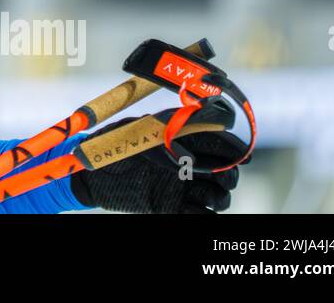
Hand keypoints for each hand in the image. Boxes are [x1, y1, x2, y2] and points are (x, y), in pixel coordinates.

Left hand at [69, 119, 251, 212]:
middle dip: (229, 174)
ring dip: (220, 196)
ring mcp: (181, 188)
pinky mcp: (170, 207)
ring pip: (218, 197)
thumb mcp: (140, 130)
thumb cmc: (112, 144)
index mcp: (184, 142)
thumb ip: (168, 126)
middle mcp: (188, 165)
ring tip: (209, 194)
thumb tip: (194, 117)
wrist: (89, 172)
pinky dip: (205, 216)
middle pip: (225, 173)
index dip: (235, 149)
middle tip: (223, 175)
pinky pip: (198, 216)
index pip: (219, 144)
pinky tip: (201, 211)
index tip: (243, 154)